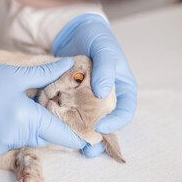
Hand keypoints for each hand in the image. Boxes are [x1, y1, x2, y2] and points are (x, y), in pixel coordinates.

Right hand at [0, 58, 86, 157]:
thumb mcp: (15, 74)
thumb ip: (46, 73)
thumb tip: (68, 64)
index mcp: (25, 119)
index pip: (59, 133)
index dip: (75, 136)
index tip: (88, 139)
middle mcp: (14, 137)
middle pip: (42, 135)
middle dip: (47, 124)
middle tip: (45, 108)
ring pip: (25, 137)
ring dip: (28, 126)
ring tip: (19, 107)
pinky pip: (9, 141)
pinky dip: (12, 131)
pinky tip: (2, 115)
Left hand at [52, 13, 137, 157]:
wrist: (77, 32)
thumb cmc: (98, 39)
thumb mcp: (105, 49)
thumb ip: (106, 68)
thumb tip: (103, 92)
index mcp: (123, 89)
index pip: (125, 112)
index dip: (117, 123)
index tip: (103, 127)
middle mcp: (107, 97)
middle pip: (106, 122)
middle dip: (97, 137)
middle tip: (87, 149)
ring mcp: (89, 99)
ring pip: (87, 120)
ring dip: (80, 133)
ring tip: (71, 143)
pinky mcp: (73, 97)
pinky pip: (71, 111)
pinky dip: (65, 119)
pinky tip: (56, 125)